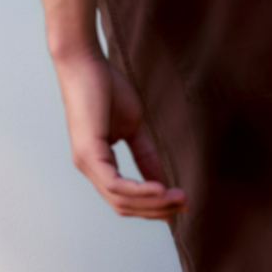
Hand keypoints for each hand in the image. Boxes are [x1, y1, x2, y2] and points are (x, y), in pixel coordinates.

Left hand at [54, 51, 186, 220]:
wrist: (85, 62)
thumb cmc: (105, 88)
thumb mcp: (132, 127)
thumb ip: (145, 155)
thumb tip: (163, 182)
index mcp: (97, 162)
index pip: (125, 197)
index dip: (153, 206)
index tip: (181, 204)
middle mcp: (88, 167)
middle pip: (124, 205)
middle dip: (157, 209)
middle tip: (186, 204)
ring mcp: (85, 161)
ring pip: (121, 200)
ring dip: (154, 203)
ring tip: (179, 198)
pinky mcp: (87, 152)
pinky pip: (115, 184)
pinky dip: (139, 191)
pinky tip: (160, 189)